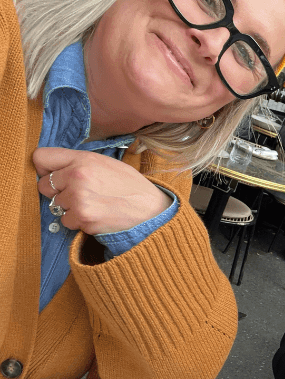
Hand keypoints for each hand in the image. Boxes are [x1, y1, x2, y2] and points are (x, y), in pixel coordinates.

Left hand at [33, 147, 170, 234]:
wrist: (151, 209)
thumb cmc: (130, 186)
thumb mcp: (106, 163)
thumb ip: (79, 162)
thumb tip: (51, 168)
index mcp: (83, 159)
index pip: (41, 157)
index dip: (44, 167)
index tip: (52, 174)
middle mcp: (78, 176)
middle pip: (43, 185)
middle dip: (58, 191)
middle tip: (80, 193)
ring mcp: (79, 199)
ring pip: (55, 205)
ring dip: (70, 208)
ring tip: (94, 204)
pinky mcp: (83, 218)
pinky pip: (66, 221)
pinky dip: (78, 221)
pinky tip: (96, 215)